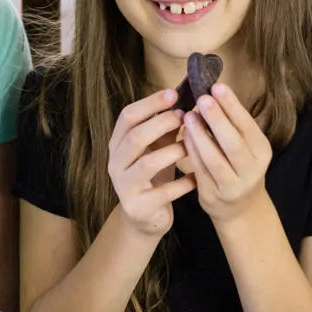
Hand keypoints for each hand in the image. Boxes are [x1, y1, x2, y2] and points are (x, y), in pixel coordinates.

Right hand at [107, 89, 197, 235]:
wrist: (144, 218)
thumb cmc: (153, 176)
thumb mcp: (156, 148)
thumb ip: (163, 127)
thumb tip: (183, 98)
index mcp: (117, 144)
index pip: (127, 116)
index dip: (150, 103)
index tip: (173, 94)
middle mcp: (115, 163)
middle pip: (135, 137)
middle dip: (161, 123)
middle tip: (185, 117)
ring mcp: (124, 186)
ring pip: (147, 163)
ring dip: (173, 151)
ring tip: (192, 146)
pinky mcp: (138, 207)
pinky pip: (163, 192)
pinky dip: (182, 183)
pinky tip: (196, 178)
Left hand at [182, 83, 272, 224]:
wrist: (239, 207)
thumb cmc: (239, 166)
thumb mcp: (245, 146)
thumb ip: (232, 124)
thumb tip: (213, 92)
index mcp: (262, 151)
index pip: (248, 126)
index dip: (232, 106)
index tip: (218, 86)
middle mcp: (252, 169)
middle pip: (233, 143)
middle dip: (217, 119)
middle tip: (202, 98)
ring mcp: (233, 185)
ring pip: (215, 159)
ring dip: (200, 136)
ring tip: (188, 116)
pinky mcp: (214, 195)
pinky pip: (200, 170)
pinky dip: (192, 152)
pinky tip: (184, 136)